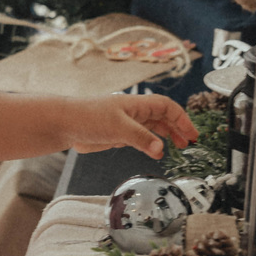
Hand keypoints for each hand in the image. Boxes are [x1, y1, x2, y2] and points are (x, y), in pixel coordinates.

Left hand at [69, 94, 197, 161]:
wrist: (64, 124)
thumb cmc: (88, 117)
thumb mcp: (118, 127)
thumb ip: (140, 138)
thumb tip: (161, 149)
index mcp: (137, 104)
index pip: (167, 107)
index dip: (181, 119)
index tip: (191, 134)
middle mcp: (134, 112)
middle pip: (162, 117)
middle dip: (177, 128)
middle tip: (189, 143)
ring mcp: (126, 123)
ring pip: (153, 128)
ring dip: (166, 136)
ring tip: (178, 147)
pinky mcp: (117, 135)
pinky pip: (140, 138)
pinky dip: (151, 143)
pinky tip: (155, 151)